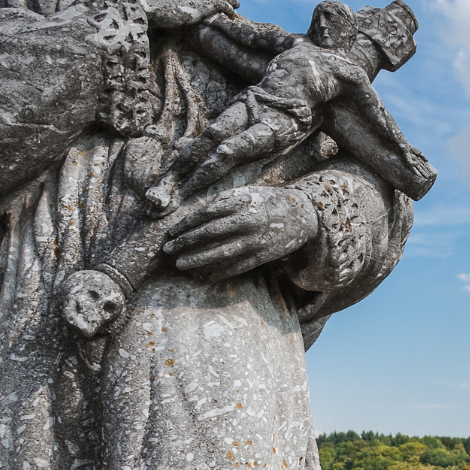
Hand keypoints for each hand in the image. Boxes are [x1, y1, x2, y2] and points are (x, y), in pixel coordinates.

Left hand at [163, 186, 316, 280]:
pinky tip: (206, 276)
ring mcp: (256, 240)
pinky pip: (238, 266)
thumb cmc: (267, 201)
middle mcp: (247, 221)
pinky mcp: (264, 255)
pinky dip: (221, 272)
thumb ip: (222, 202)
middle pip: (208, 234)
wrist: (302, 213)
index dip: (185, 225)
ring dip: (198, 260)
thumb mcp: (246, 193)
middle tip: (167, 250)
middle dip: (185, 243)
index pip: (204, 215)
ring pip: (221, 253)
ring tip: (181, 265)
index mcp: (240, 203)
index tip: (170, 233)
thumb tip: (195, 215)